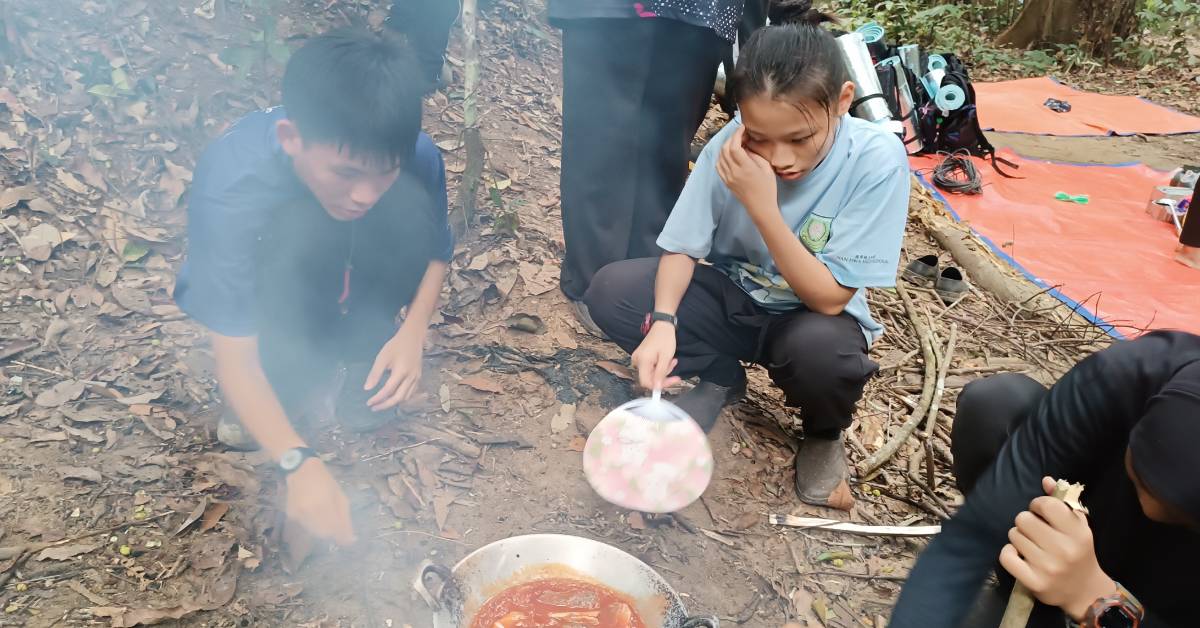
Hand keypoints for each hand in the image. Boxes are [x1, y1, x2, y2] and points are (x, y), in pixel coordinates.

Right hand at [285, 459, 355, 544]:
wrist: (300, 470)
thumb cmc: (325, 481)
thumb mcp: (340, 497)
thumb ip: (345, 520)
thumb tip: (350, 541)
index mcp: (323, 506)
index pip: (334, 531)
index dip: (340, 535)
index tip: (345, 535)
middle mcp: (308, 512)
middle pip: (323, 534)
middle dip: (331, 531)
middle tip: (334, 520)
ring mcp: (297, 515)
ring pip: (313, 532)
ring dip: (321, 528)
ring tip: (323, 512)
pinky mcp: (291, 515)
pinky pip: (305, 526)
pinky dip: (311, 523)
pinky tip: (312, 510)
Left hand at [365, 322, 424, 410]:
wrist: (413, 338)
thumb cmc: (395, 346)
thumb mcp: (382, 358)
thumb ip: (375, 374)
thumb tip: (367, 389)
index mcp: (401, 372)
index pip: (388, 390)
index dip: (378, 398)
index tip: (368, 403)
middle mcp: (411, 378)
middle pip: (398, 397)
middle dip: (385, 405)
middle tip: (374, 408)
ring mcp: (416, 378)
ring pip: (406, 397)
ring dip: (394, 403)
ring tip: (382, 404)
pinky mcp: (418, 378)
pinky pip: (411, 393)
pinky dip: (402, 398)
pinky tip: (394, 398)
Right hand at [631, 321, 680, 391]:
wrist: (662, 325)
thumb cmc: (664, 338)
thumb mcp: (666, 358)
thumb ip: (660, 373)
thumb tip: (657, 387)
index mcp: (642, 361)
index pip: (646, 382)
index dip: (658, 385)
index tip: (670, 382)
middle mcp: (637, 361)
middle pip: (649, 378)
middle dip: (663, 376)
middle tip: (674, 370)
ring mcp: (638, 358)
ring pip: (651, 373)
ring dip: (663, 370)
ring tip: (671, 361)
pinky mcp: (641, 357)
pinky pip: (650, 367)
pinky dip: (659, 366)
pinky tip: (666, 360)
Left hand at [716, 125, 777, 216]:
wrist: (760, 207)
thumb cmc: (768, 188)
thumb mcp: (766, 168)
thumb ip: (755, 155)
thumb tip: (746, 147)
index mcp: (745, 168)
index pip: (734, 146)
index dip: (737, 134)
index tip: (742, 128)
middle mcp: (734, 172)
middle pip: (725, 149)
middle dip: (731, 138)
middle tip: (740, 134)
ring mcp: (728, 177)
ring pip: (720, 157)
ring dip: (726, 146)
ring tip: (735, 142)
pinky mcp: (726, 182)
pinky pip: (718, 166)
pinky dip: (721, 157)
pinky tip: (728, 154)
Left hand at [999, 476, 1116, 620]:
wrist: (1084, 591)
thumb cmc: (1079, 553)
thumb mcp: (1078, 526)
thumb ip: (1062, 502)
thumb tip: (1045, 480)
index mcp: (1078, 533)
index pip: (1046, 504)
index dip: (1038, 505)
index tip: (1041, 513)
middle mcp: (1064, 550)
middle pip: (1023, 519)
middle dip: (1027, 522)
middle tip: (1035, 531)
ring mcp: (1048, 567)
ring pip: (1014, 535)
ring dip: (1019, 537)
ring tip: (1031, 545)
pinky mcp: (1033, 581)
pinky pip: (1006, 556)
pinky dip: (1009, 552)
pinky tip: (1019, 554)